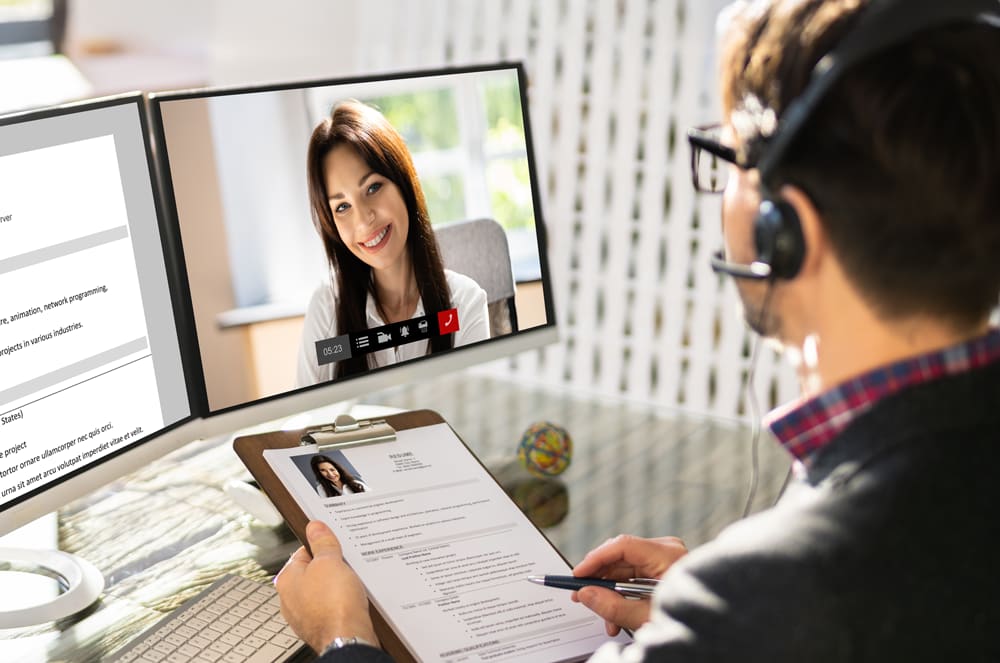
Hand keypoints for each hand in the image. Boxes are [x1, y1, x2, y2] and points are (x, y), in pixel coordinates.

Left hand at [274, 520, 379, 652]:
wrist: (348, 639)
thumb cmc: (334, 606)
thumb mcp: (330, 562)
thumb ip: (322, 543)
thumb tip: (315, 528)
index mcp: (286, 580)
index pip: (302, 553)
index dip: (321, 546)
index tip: (333, 543)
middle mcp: (291, 599)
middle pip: (314, 572)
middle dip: (331, 568)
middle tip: (344, 565)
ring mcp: (306, 615)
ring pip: (324, 591)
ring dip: (338, 587)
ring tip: (350, 585)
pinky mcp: (322, 626)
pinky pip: (333, 607)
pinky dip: (342, 603)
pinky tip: (352, 601)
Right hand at [571, 534, 687, 635]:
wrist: (715, 629)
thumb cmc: (691, 620)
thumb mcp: (646, 616)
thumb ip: (613, 606)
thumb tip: (586, 594)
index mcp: (667, 555)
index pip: (622, 546)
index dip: (596, 559)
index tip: (579, 574)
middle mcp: (666, 551)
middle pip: (620, 558)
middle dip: (600, 582)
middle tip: (582, 595)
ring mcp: (665, 559)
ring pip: (624, 570)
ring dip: (611, 595)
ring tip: (607, 620)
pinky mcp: (662, 569)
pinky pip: (634, 577)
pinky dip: (623, 596)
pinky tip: (619, 616)